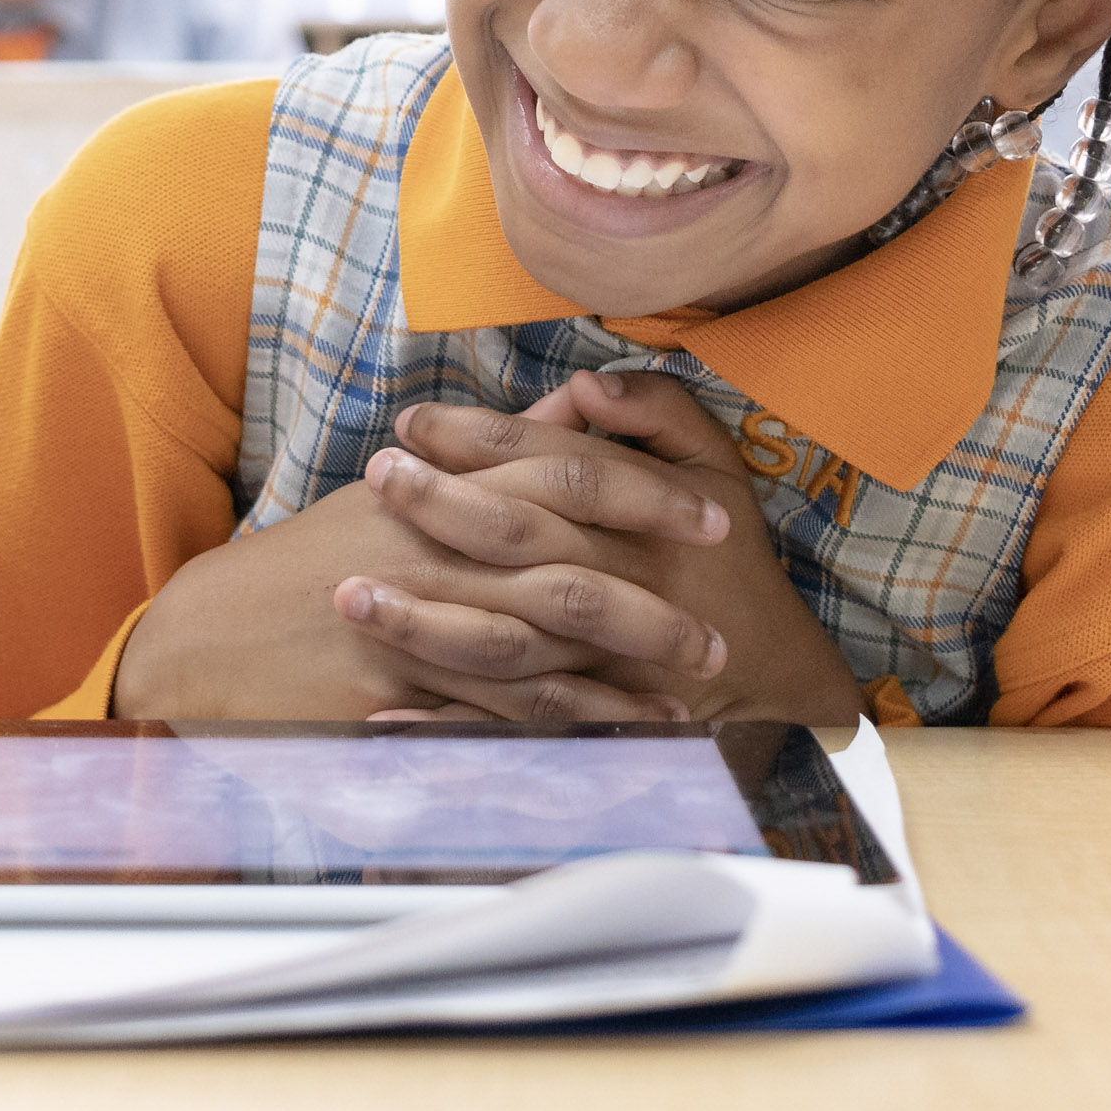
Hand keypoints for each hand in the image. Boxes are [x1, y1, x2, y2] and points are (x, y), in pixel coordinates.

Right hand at [112, 475, 727, 723]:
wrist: (208, 635)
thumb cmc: (304, 564)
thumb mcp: (387, 497)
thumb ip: (484, 460)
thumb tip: (568, 417)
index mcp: (440, 490)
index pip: (567, 475)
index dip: (649, 493)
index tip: (715, 514)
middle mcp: (435, 551)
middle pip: (570, 566)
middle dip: (657, 598)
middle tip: (720, 627)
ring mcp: (416, 623)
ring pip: (544, 647)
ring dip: (626, 671)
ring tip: (690, 689)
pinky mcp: (396, 692)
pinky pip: (495, 713)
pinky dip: (562, 728)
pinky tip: (614, 740)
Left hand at [345, 373, 867, 725]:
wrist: (763, 666)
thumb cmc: (727, 556)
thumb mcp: (717, 465)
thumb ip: (661, 413)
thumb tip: (585, 385)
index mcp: (643, 522)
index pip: (551, 468)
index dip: (479, 440)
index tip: (413, 423)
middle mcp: (618, 586)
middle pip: (518, 542)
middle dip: (440, 508)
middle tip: (374, 476)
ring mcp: (594, 661)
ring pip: (502, 642)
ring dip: (422, 622)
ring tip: (347, 593)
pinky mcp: (577, 715)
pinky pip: (502, 724)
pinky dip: (444, 725)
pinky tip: (377, 715)